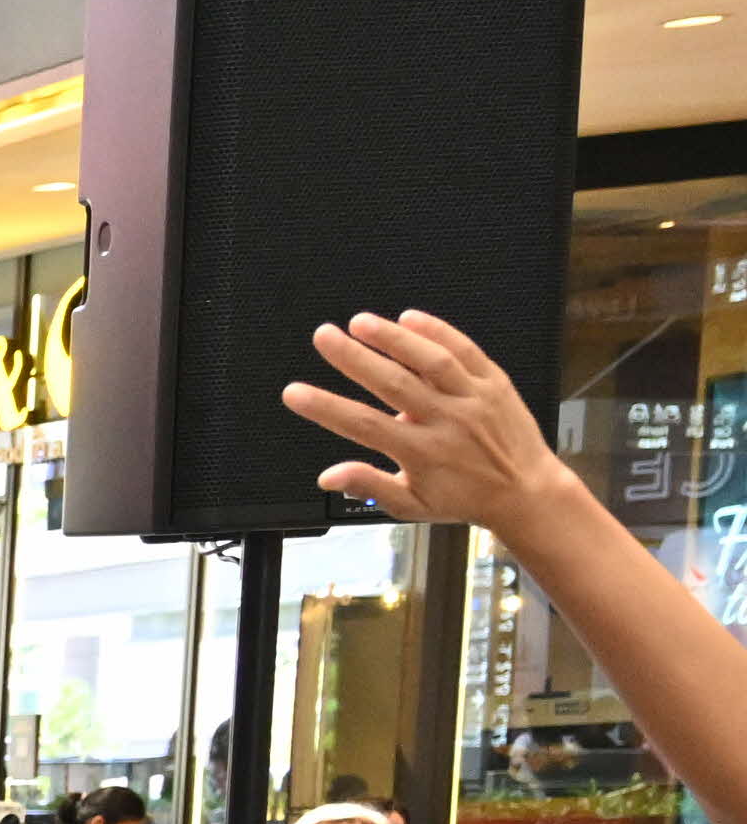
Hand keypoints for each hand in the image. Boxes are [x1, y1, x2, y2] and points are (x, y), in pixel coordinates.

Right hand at [289, 312, 585, 541]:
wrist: (526, 492)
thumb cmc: (467, 498)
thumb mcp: (412, 506)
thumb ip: (369, 486)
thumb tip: (328, 477)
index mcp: (422, 453)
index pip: (364, 425)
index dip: (325, 407)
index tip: (296, 393)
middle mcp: (447, 421)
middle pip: (393, 383)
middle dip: (353, 357)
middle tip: (324, 337)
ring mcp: (473, 399)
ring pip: (430, 361)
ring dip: (393, 338)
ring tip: (361, 322)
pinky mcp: (494, 383)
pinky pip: (465, 351)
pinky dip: (438, 331)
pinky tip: (411, 318)